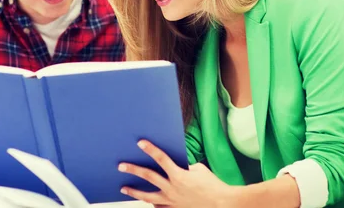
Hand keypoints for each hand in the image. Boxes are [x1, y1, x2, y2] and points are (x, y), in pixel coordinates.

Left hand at [118, 140, 239, 207]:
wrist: (222, 204)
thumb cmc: (213, 185)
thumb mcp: (199, 170)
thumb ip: (185, 167)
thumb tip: (176, 165)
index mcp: (179, 175)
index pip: (161, 158)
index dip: (150, 149)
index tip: (140, 142)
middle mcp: (172, 189)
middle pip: (149, 177)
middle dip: (133, 170)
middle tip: (121, 166)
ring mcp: (172, 202)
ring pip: (148, 197)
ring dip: (134, 191)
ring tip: (124, 187)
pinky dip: (152, 204)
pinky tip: (146, 201)